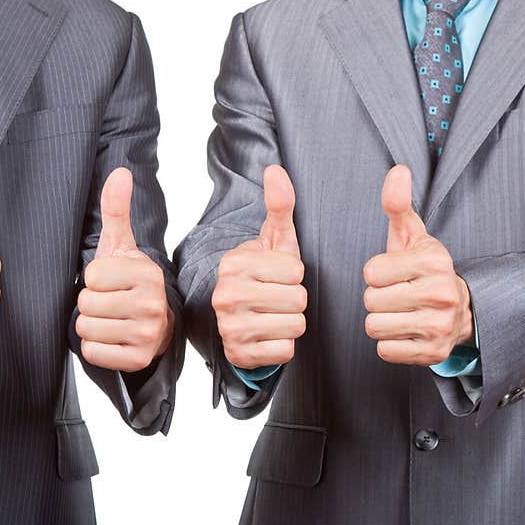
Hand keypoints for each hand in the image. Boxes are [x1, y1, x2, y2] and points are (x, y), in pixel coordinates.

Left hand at [76, 168, 172, 372]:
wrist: (156, 324)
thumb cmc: (130, 283)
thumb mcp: (121, 245)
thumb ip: (116, 209)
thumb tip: (120, 172)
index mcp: (146, 273)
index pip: (92, 277)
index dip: (93, 280)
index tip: (109, 282)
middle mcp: (152, 303)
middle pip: (86, 305)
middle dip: (90, 304)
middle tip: (108, 302)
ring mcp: (147, 333)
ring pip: (87, 329)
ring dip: (91, 326)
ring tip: (109, 319)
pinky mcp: (138, 359)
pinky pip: (93, 353)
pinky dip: (95, 347)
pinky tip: (111, 337)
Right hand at [212, 165, 306, 369]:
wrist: (239, 319)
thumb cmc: (265, 277)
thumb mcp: (275, 241)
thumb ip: (279, 206)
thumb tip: (276, 170)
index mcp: (235, 264)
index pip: (296, 272)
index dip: (295, 276)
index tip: (277, 277)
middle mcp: (226, 295)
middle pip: (297, 300)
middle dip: (295, 301)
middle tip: (277, 299)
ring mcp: (230, 327)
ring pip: (295, 326)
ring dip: (291, 323)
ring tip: (274, 316)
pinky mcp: (238, 354)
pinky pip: (285, 351)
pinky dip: (283, 346)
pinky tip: (268, 336)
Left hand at [363, 165, 473, 365]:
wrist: (462, 310)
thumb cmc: (424, 270)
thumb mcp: (412, 236)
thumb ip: (398, 205)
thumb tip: (398, 170)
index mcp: (434, 262)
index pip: (370, 273)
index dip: (375, 273)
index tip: (394, 273)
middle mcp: (442, 295)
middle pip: (371, 301)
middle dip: (377, 298)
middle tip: (397, 295)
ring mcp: (440, 327)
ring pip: (374, 327)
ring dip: (381, 321)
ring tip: (400, 312)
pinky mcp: (433, 353)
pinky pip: (385, 350)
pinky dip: (389, 343)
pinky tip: (406, 331)